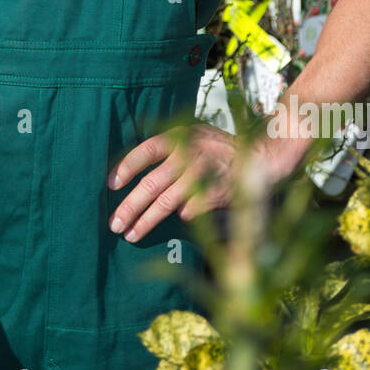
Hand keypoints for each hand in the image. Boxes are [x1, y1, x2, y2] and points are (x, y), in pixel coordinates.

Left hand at [107, 122, 244, 241]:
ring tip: (131, 234)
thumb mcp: (192, 134)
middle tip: (114, 224)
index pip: (145, 150)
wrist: (258, 157)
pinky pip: (191, 210)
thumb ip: (168, 148)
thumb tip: (132, 170)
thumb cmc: (216, 147)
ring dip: (146, 221)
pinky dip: (183, 216)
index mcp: (179, 137)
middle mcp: (189, 154)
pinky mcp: (217, 193)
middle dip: (129, 206)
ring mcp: (203, 174)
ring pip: (166, 202)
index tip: (111, 185)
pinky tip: (177, 221)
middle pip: (151, 183)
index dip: (126, 166)